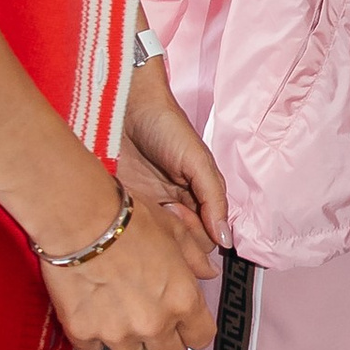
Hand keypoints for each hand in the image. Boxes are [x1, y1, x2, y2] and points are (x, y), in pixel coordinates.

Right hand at [43, 193, 212, 349]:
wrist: (79, 219)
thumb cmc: (129, 219)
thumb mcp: (173, 230)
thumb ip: (195, 257)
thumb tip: (208, 272)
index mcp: (182, 300)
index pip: (202, 338)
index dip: (193, 332)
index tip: (184, 325)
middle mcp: (154, 324)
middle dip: (163, 344)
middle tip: (149, 324)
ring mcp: (118, 333)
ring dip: (128, 344)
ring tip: (117, 320)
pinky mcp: (83, 333)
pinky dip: (93, 341)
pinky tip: (91, 319)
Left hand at [120, 54, 228, 268]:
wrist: (125, 106)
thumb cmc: (166, 126)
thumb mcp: (198, 161)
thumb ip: (214, 198)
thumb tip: (225, 237)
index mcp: (198, 197)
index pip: (207, 235)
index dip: (200, 234)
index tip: (186, 214)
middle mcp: (175, 206)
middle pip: (184, 243)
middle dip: (181, 237)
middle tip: (169, 211)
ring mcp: (149, 207)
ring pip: (159, 242)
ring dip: (159, 235)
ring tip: (154, 209)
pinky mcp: (124, 205)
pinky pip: (133, 230)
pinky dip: (136, 230)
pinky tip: (135, 214)